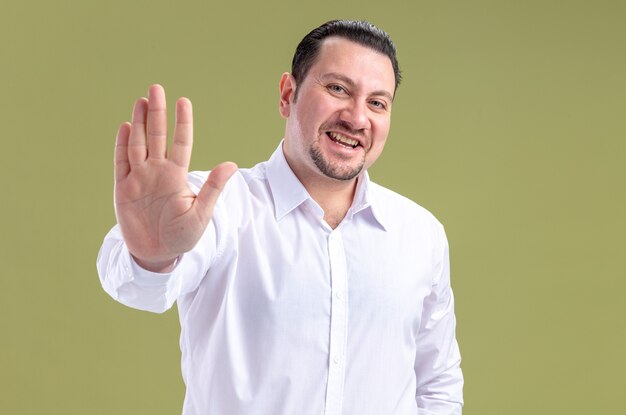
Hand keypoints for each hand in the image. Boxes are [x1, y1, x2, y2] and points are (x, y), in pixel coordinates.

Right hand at [114, 84, 236, 271]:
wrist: (158, 254)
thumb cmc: (183, 236)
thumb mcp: (201, 213)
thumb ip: (212, 188)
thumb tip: (231, 164)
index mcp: (177, 175)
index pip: (181, 142)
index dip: (182, 122)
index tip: (184, 102)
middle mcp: (158, 171)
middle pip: (157, 136)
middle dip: (156, 113)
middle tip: (156, 88)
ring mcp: (139, 178)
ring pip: (138, 143)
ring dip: (138, 122)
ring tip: (141, 100)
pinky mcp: (123, 188)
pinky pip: (121, 162)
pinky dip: (121, 144)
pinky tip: (125, 126)